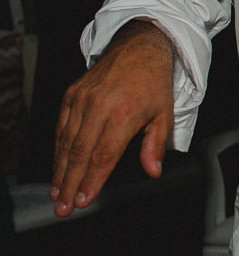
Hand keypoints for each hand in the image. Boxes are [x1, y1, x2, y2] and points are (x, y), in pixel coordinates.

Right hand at [51, 21, 174, 215]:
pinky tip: (57, 167)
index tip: (83, 200)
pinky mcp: (72, 94)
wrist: (139, 48)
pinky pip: (61, 127)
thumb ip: (155, 144)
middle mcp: (100, 106)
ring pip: (66, 142)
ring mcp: (83, 99)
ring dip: (59, 171)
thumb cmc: (154, 83)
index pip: (104, 155)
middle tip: (63, 207)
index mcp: (125, 113)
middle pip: (80, 153)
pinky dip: (57, 149)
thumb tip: (153, 171)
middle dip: (70, 183)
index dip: (92, 180)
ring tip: (57, 194)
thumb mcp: (165, 113)